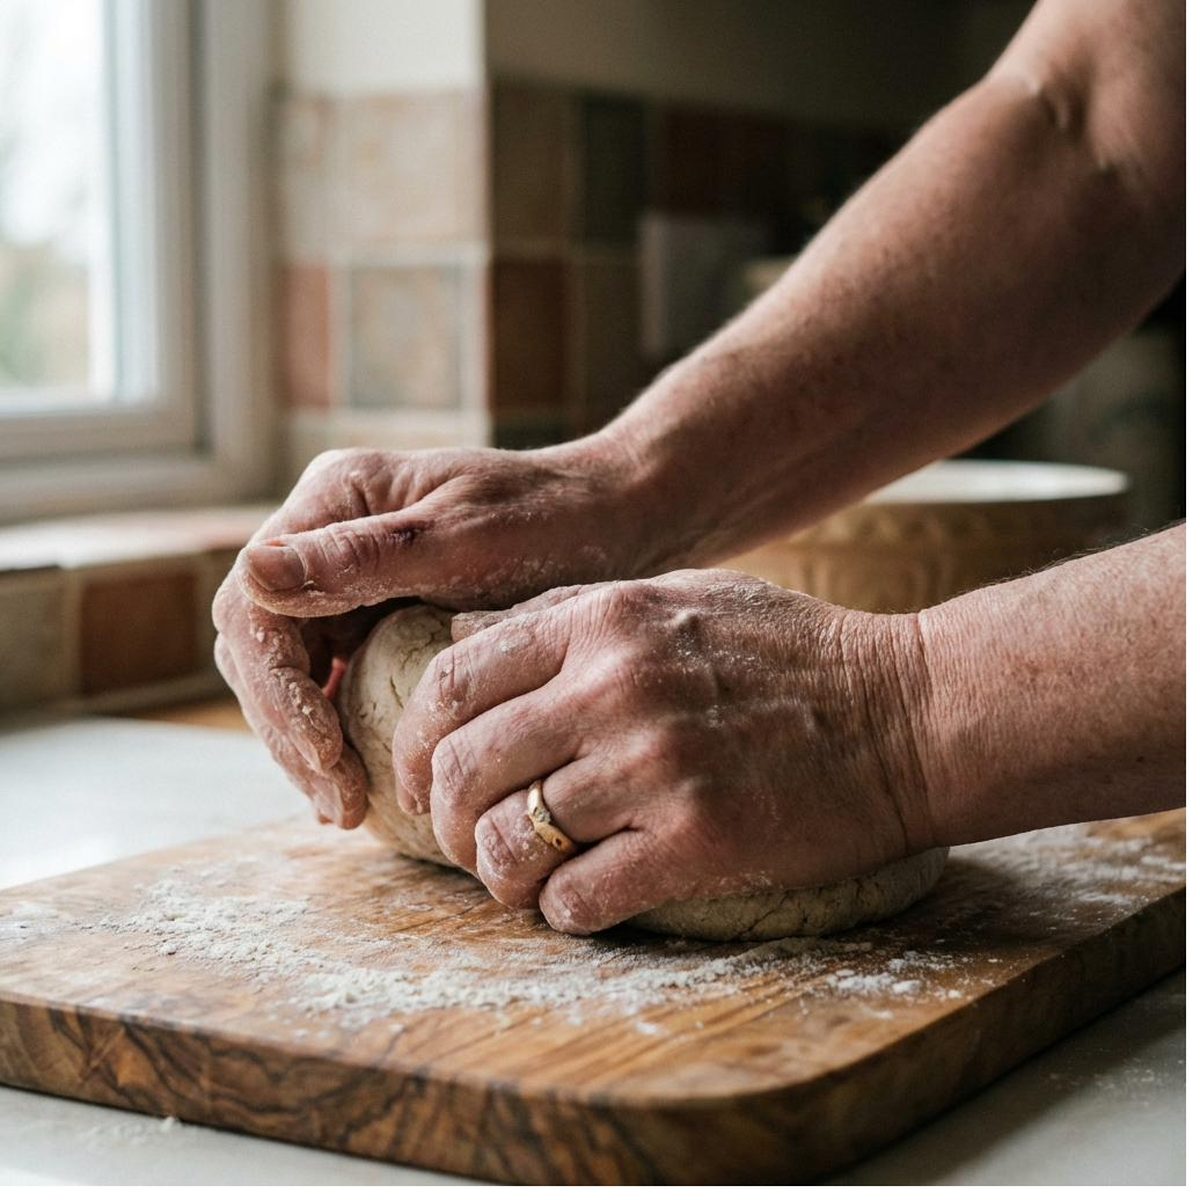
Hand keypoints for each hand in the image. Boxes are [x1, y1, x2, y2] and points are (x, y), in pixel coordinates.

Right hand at [212, 438, 659, 827]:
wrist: (609, 520)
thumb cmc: (550, 519)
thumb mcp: (463, 539)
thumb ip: (361, 557)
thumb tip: (252, 573)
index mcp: (334, 501)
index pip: (255, 603)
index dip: (276, 687)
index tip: (325, 752)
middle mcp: (327, 539)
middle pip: (261, 646)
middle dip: (287, 730)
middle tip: (340, 803)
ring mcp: (347, 581)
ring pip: (290, 673)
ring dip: (305, 744)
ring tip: (346, 810)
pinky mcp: (372, 618)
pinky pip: (332, 681)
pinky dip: (335, 734)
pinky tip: (355, 787)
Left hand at [391, 570, 936, 933]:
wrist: (906, 712)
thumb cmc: (788, 653)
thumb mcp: (674, 596)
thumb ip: (567, 613)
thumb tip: (465, 637)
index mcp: (602, 621)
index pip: (451, 681)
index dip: (414, 741)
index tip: (421, 778)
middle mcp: (615, 686)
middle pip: (463, 768)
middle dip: (442, 819)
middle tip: (463, 840)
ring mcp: (656, 765)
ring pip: (510, 841)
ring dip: (497, 874)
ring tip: (518, 879)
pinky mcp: (699, 842)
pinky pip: (579, 897)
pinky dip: (561, 909)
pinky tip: (581, 899)